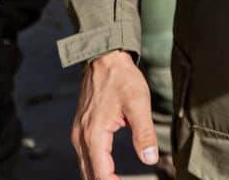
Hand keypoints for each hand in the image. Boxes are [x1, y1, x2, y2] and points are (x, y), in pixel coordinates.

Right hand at [72, 51, 157, 179]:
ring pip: (85, 165)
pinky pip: (84, 155)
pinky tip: (106, 170)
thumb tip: (150, 158)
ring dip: (98, 176)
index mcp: (94, 134)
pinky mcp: (81, 128)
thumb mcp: (138, 104)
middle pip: (89, 173)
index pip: (100, 172)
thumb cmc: (122, 79)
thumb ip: (144, 133)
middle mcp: (81, 137)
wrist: (104, 59)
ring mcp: (78, 133)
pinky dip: (94, 166)